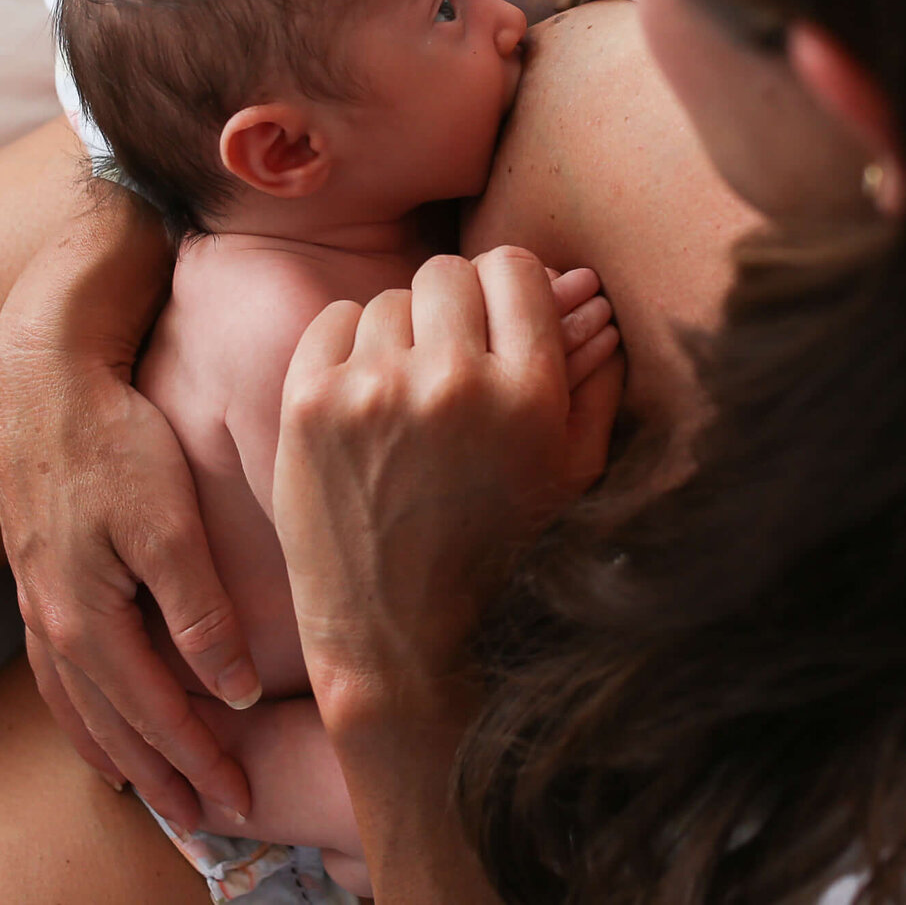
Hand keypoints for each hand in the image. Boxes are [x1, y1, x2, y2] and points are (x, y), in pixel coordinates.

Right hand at [0, 181, 257, 829]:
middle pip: (113, 725)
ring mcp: (38, 601)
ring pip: (78, 705)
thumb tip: (233, 688)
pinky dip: (78, 713)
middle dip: (162, 776)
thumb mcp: (166, 521)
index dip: (199, 761)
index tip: (239, 798)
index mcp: (87, 620)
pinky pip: (54, 673)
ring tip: (151, 794)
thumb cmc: (111, 438)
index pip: (155, 715)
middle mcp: (54, 623)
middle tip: (208, 820)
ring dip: (117, 753)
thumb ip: (200, 609)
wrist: (40, 375)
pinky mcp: (36, 575)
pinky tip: (94, 724)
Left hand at [272, 250, 623, 725]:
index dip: (509, 289)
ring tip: (407, 398)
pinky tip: (364, 397)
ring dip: (400, 335)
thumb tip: (596, 300)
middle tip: (452, 360)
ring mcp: (372, 391)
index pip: (514, 267)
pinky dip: (348, 346)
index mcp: (526, 394)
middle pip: (448, 273)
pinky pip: (333, 320)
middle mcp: (450, 382)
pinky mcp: (309, 404)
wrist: (399, 638)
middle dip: (454, 309)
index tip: (500, 321)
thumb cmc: (497, 555)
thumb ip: (594, 380)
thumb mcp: (570, 474)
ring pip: (389, 301)